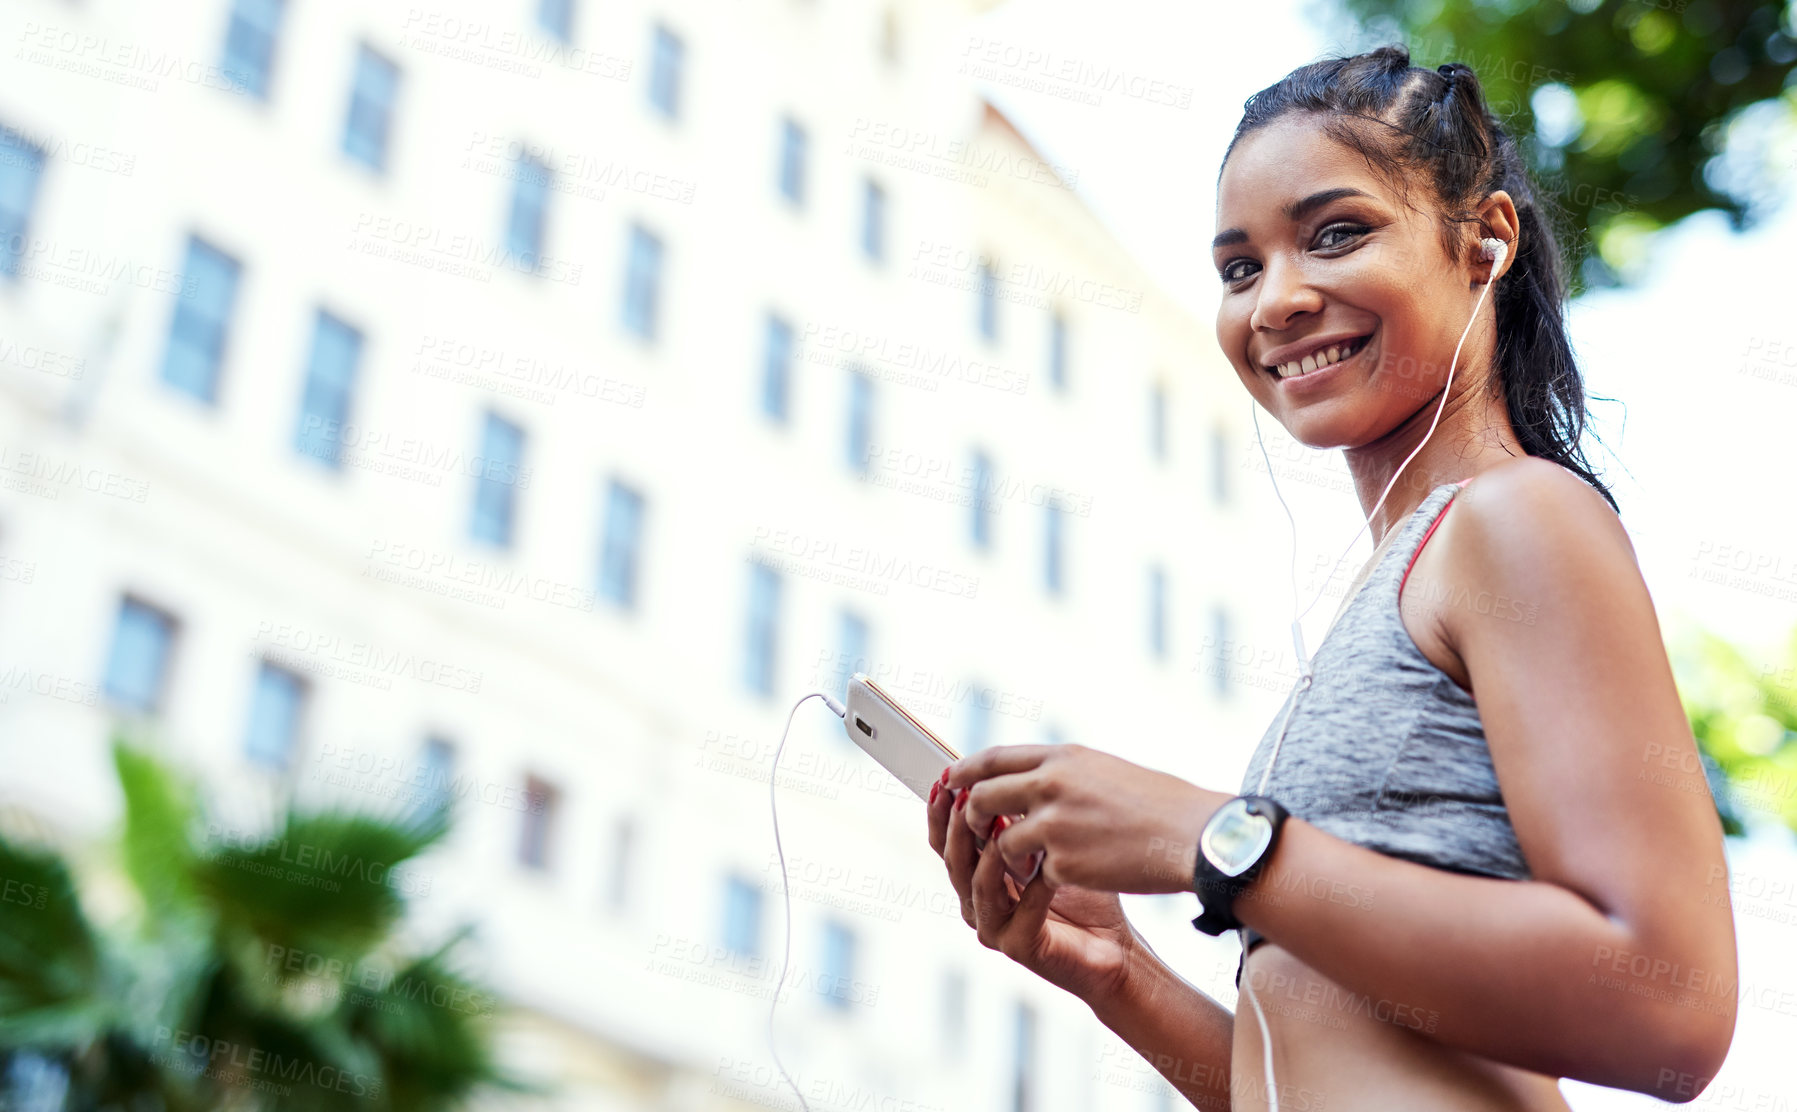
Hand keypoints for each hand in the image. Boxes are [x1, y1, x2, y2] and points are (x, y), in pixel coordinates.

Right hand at [926, 775, 1138, 1003]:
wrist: (1114, 943)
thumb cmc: (1083, 890)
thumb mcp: (1046, 844)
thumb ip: (1017, 820)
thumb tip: (995, 775)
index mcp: (979, 877)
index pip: (946, 842)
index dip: (940, 812)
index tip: (944, 779)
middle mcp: (979, 903)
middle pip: (953, 861)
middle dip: (956, 826)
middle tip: (963, 796)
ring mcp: (996, 927)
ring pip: (977, 886)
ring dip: (986, 853)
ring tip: (997, 824)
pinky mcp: (1020, 947)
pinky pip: (1019, 912)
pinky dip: (1032, 887)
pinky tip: (1047, 867)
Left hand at [946, 745, 1229, 894]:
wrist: (1195, 837)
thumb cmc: (1160, 804)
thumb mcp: (1104, 771)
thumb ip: (1062, 773)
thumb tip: (1032, 777)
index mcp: (1062, 758)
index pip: (994, 758)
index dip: (966, 770)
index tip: (951, 780)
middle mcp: (1051, 785)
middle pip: (983, 797)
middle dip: (972, 816)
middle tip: (975, 830)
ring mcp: (1054, 824)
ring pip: (1001, 842)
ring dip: (1006, 856)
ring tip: (1024, 864)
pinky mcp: (1063, 863)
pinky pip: (1035, 874)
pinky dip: (1044, 879)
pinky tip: (1065, 881)